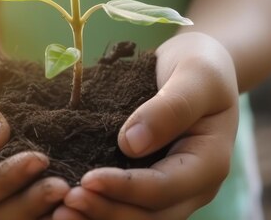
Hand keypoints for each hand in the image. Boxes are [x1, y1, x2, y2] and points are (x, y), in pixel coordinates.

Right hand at [0, 39, 68, 218]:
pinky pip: (25, 206)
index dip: (4, 180)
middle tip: (66, 187)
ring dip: (42, 212)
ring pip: (10, 218)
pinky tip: (76, 195)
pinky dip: (48, 206)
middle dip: (29, 204)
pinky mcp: (3, 189)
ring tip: (76, 196)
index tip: (40, 159)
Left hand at [54, 32, 238, 219]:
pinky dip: (99, 206)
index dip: (125, 188)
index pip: (164, 188)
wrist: (199, 66)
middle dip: (106, 212)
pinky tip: (66, 204)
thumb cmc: (201, 65)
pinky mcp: (151, 184)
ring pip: (136, 218)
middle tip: (65, 202)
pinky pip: (126, 205)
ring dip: (98, 217)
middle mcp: (193, 186)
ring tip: (60, 211)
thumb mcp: (197, 75)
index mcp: (209, 162)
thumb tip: (130, 143)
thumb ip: (172, 107)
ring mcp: (173, 190)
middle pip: (149, 215)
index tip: (87, 180)